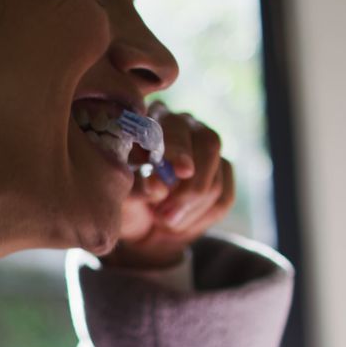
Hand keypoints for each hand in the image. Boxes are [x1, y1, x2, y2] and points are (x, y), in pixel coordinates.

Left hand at [101, 101, 235, 268]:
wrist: (140, 225)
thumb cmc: (124, 202)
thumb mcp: (121, 196)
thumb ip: (137, 187)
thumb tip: (159, 185)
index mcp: (152, 121)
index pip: (174, 127)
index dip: (180, 149)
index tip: (184, 171)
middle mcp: (183, 124)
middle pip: (209, 144)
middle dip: (193, 186)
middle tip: (168, 217)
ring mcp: (206, 145)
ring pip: (217, 177)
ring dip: (192, 208)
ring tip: (164, 221)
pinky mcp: (222, 169)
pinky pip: (224, 197)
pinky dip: (203, 217)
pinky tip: (180, 223)